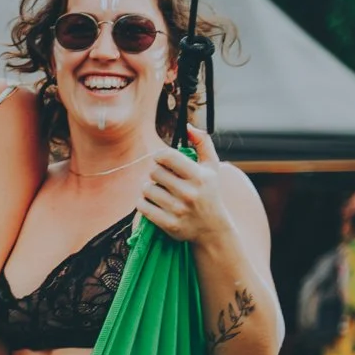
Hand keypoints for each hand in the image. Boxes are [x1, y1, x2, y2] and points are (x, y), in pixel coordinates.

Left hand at [139, 126, 233, 248]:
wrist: (212, 228)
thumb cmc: (209, 192)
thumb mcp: (212, 167)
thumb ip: (203, 143)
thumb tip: (188, 126)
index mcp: (199, 176)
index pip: (167, 157)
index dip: (160, 156)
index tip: (161, 161)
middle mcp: (189, 193)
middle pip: (154, 172)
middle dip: (155, 173)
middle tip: (162, 179)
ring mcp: (178, 210)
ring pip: (146, 189)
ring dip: (149, 189)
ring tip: (159, 191)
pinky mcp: (168, 224)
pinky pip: (142, 207)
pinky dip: (143, 203)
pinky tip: (153, 203)